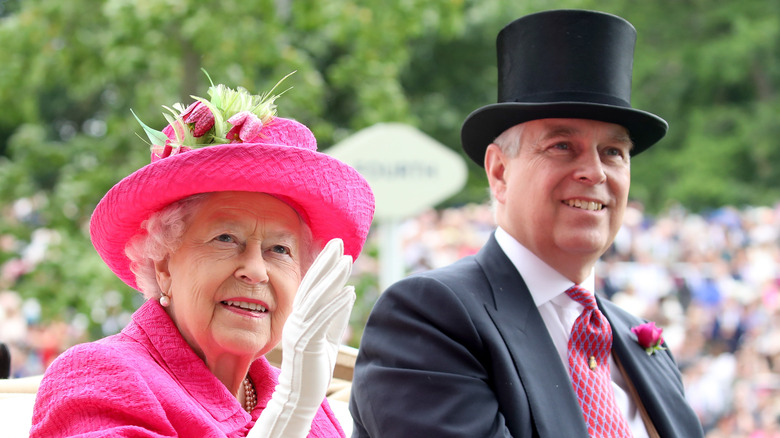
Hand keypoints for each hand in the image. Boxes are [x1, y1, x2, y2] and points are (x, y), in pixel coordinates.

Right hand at [249, 238, 354, 437]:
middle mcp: (296, 319)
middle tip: (338, 242)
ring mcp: (299, 330)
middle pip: (312, 285)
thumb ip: (336, 315)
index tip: (335, 247)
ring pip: (316, 298)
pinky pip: (322, 320)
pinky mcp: (307, 343)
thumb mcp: (328, 336)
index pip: (312, 285)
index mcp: (300, 316)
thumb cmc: (314, 367)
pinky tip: (349, 291)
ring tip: (347, 260)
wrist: (300, 395)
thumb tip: (348, 291)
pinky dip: (335, 304)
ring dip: (332, 278)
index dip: (323, 265)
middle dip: (326, 262)